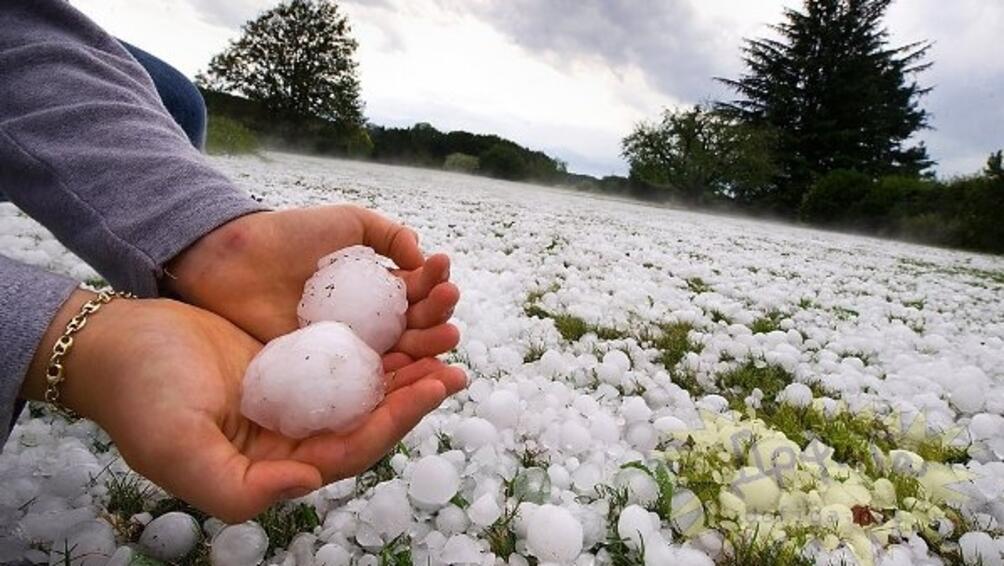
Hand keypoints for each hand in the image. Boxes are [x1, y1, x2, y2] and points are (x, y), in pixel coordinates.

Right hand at [23, 291, 466, 522]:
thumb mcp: (176, 447)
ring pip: (363, 387)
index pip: (352, 449)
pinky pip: (345, 354)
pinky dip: (375, 339)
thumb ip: (236, 485)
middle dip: (415, 393)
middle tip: (454, 361)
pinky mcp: (292, 361)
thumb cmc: (138, 396)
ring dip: (404, 364)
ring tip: (442, 333)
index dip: (396, 421)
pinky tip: (402, 315)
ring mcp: (294, 397)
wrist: (114, 344)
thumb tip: (308, 482)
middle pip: (370, 419)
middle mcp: (293, 435)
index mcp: (276, 463)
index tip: (433, 385)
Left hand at [165, 205, 460, 357]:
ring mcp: (348, 347)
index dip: (434, 283)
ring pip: (399, 353)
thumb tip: (423, 255)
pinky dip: (395, 375)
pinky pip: (366, 377)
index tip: (442, 271)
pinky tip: (413, 366)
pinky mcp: (326, 369)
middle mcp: (368, 321)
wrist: (234, 260)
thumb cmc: (289, 236)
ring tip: (447, 336)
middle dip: (438, 316)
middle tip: (448, 306)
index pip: (416, 292)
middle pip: (415, 325)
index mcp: (375, 288)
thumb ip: (388, 234)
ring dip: (429, 346)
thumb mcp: (347, 222)